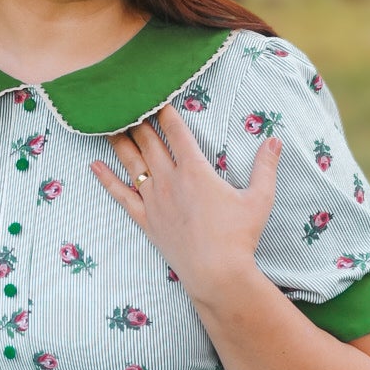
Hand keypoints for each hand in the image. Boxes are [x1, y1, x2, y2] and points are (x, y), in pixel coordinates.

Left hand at [89, 102, 280, 294]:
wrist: (216, 273)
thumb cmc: (240, 236)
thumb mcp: (260, 198)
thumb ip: (266, 166)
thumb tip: (275, 139)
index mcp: (195, 170)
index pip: (177, 131)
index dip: (166, 111)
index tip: (157, 95)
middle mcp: (170, 180)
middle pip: (149, 142)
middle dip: (139, 120)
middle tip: (128, 102)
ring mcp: (154, 200)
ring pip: (132, 163)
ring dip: (120, 141)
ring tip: (108, 123)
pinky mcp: (146, 220)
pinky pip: (121, 195)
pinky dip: (107, 179)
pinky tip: (94, 165)